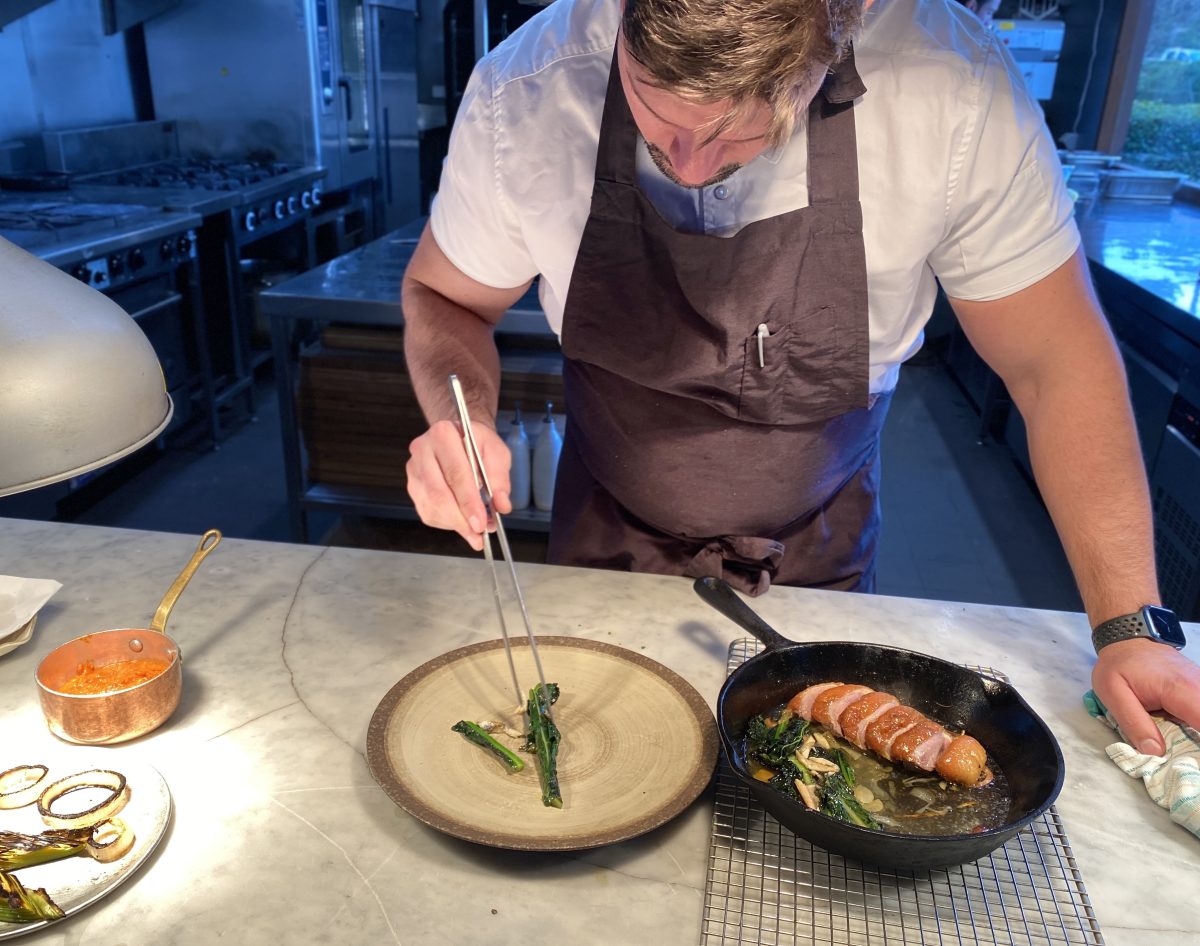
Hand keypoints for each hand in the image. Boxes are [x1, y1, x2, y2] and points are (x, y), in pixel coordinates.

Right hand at [406, 420, 512, 550]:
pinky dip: (446, 522)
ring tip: (474, 531)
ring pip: (431, 506)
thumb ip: (500, 478)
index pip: (456, 474)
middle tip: (478, 534)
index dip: (468, 502)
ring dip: (454, 524)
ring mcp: (413, 470)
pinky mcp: (412, 487)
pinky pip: (427, 512)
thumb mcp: (497, 452)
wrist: (460, 437)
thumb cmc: (478, 444)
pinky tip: (461, 520)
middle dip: (460, 519)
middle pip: (438, 494)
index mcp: (443, 435)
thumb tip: (501, 505)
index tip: (481, 523)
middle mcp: (422, 451)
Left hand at [1091, 638, 1199, 754]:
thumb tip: (1155, 753)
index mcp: (1179, 690)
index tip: (1195, 765)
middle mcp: (1199, 687)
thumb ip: (1134, 723)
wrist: (1128, 639)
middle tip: (1187, 766)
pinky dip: (1197, 727)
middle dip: (1199, 746)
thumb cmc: (1118, 665)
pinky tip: (1187, 740)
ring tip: (1187, 757)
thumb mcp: (1113, 693)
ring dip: (1198, 738)